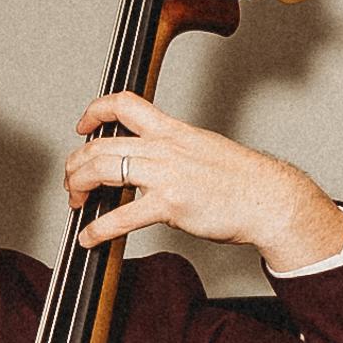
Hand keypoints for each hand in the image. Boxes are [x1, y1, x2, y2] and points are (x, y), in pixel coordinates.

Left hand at [65, 91, 342, 270]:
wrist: (270, 198)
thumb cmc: (241, 180)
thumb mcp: (202, 149)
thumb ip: (172, 152)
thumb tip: (148, 163)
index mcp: (172, 130)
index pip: (125, 104)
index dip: (95, 111)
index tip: (83, 126)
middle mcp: (165, 147)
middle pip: (101, 144)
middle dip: (76, 163)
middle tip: (72, 180)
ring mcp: (166, 174)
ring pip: (103, 170)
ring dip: (78, 187)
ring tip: (75, 202)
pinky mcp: (170, 204)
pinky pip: (121, 216)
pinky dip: (97, 229)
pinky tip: (88, 238)